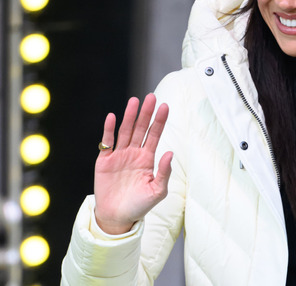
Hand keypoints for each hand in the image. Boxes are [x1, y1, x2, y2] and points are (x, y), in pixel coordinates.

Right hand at [94, 94, 172, 234]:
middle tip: (151, 97)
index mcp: (148, 159)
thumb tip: (170, 152)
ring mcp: (119, 156)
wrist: (117, 218)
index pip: (155, 135)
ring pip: (125, 132)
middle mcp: (134, 153)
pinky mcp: (104, 161)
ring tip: (134, 101)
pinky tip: (112, 117)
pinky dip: (108, 130)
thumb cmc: (139, 206)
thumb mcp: (157, 191)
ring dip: (130, 116)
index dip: (159, 121)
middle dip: (146, 113)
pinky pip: (107, 143)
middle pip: (141, 129)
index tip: (165, 106)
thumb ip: (164, 172)